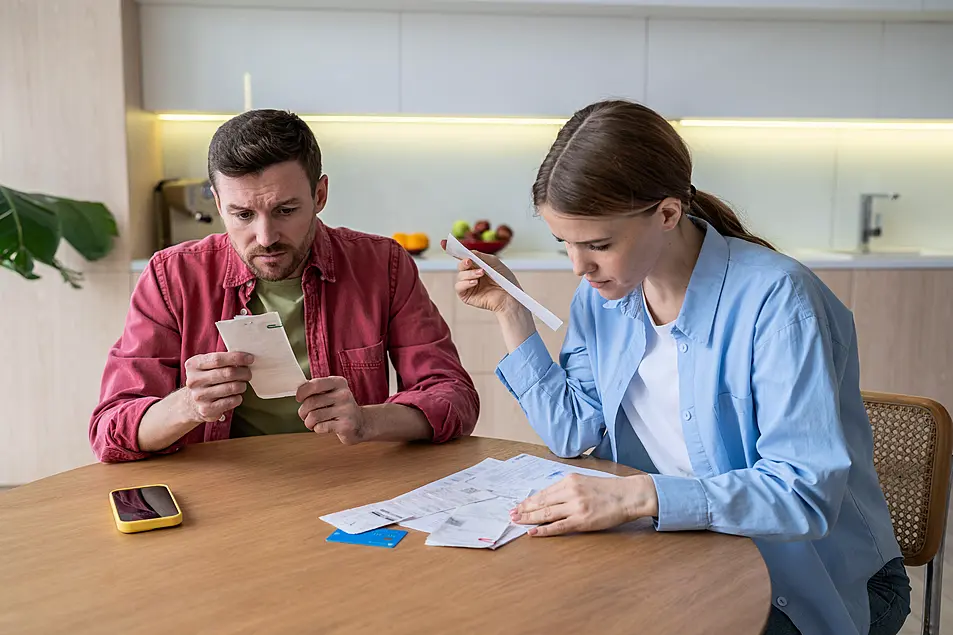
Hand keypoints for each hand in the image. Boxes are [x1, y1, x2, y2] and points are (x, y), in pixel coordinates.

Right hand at [182, 352, 253, 422]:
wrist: (190, 403)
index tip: (249, 358)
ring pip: (232, 387)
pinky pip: (231, 401)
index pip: (218, 359)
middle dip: (243, 372)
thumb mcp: (206, 366)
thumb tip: (245, 357)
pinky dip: (238, 398)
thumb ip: (222, 360)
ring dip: (242, 385)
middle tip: (248, 373)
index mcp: (193, 365)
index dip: (237, 358)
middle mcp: (194, 380)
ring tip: (241, 384)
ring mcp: (199, 396)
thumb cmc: (205, 380)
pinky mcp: (206, 409)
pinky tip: (236, 396)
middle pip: (227, 373)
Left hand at [296, 376, 365, 444]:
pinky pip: (320, 427)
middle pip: (311, 402)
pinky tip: (324, 427)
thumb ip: (316, 389)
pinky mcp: (345, 425)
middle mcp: (344, 394)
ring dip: (308, 422)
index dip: (302, 392)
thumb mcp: (332, 393)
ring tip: (312, 423)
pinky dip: (317, 429)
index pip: (314, 384)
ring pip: (313, 416)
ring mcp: (346, 410)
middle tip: (304, 415)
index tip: (299, 398)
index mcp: (339, 382)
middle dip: (303, 411)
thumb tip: (298, 390)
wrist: (361, 423)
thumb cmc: (340, 408)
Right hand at [447, 248, 521, 313]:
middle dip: (464, 262)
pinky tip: (475, 282)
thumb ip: (479, 256)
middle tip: (470, 262)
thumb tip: (467, 252)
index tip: (443, 242)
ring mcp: (468, 285)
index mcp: (478, 265)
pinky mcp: (466, 296)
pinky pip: (459, 286)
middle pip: (460, 265)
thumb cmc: (505, 280)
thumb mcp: (493, 262)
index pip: (463, 257)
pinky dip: (466, 283)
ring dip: (469, 273)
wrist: (509, 296)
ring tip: (481, 274)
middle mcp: (472, 274)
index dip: (453, 250)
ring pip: (460, 275)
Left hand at [509, 474, 658, 536]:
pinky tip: (533, 532)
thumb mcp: (585, 482)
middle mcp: (570, 492)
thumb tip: (549, 498)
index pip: (544, 492)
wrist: (629, 495)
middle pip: (541, 502)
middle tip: (511, 514)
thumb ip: (568, 489)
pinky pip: (559, 527)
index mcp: (570, 481)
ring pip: (546, 514)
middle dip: (524, 509)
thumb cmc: (609, 490)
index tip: (518, 505)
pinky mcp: (582, 520)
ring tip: (517, 522)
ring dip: (529, 519)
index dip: (529, 500)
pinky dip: (544, 530)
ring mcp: (576, 507)